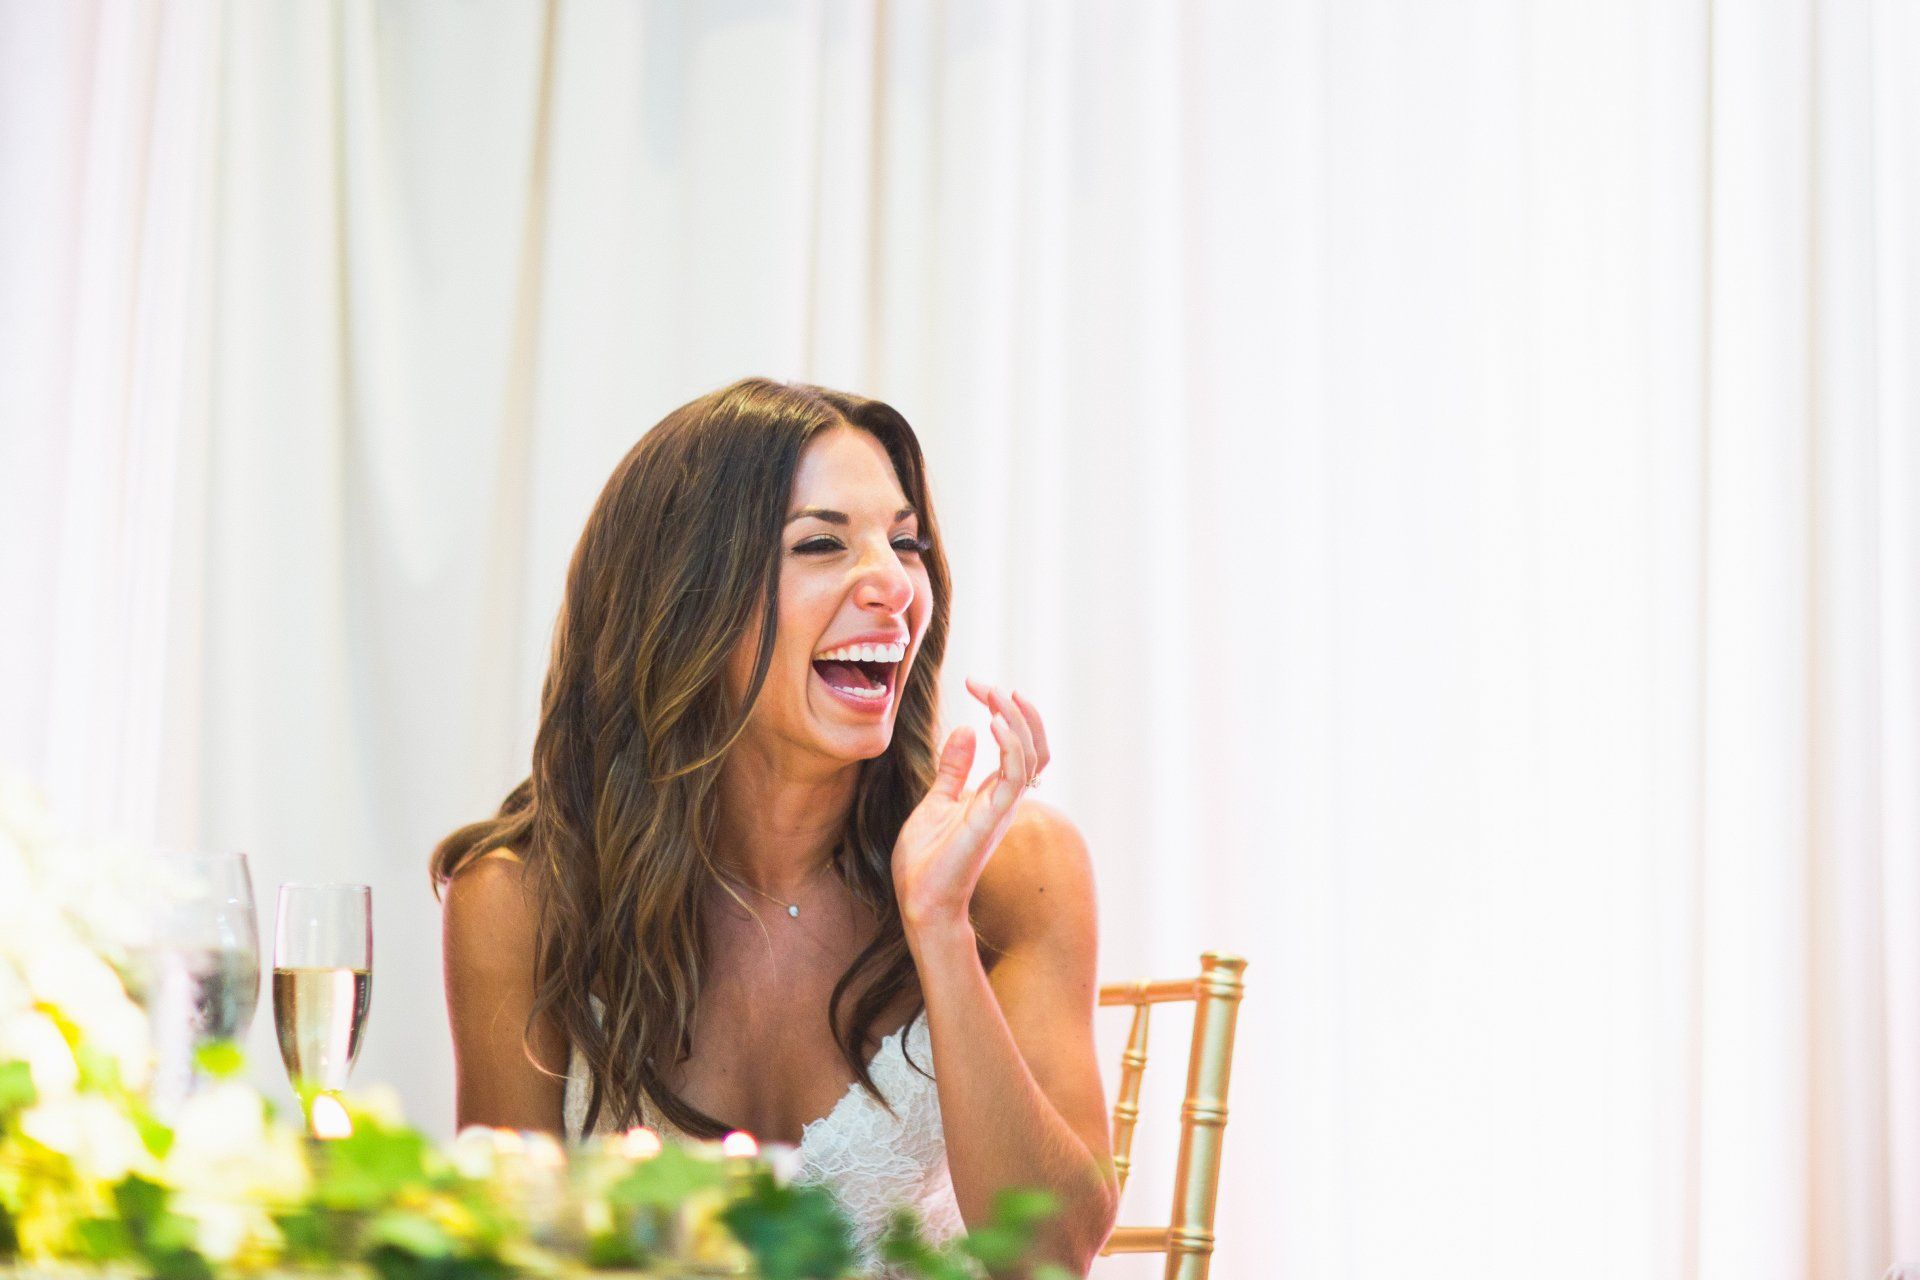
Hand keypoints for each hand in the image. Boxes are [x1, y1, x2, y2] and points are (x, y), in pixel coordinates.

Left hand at [892, 679, 1051, 932]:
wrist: (919, 900)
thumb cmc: (926, 861)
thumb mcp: (936, 802)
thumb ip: (953, 769)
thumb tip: (967, 729)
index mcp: (994, 794)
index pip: (1022, 747)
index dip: (1011, 714)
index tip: (981, 686)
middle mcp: (1005, 799)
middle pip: (1036, 746)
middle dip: (1017, 709)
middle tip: (983, 684)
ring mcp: (1001, 808)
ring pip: (1032, 756)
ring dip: (1016, 720)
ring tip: (994, 695)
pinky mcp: (990, 819)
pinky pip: (1015, 777)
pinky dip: (1010, 746)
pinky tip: (991, 723)